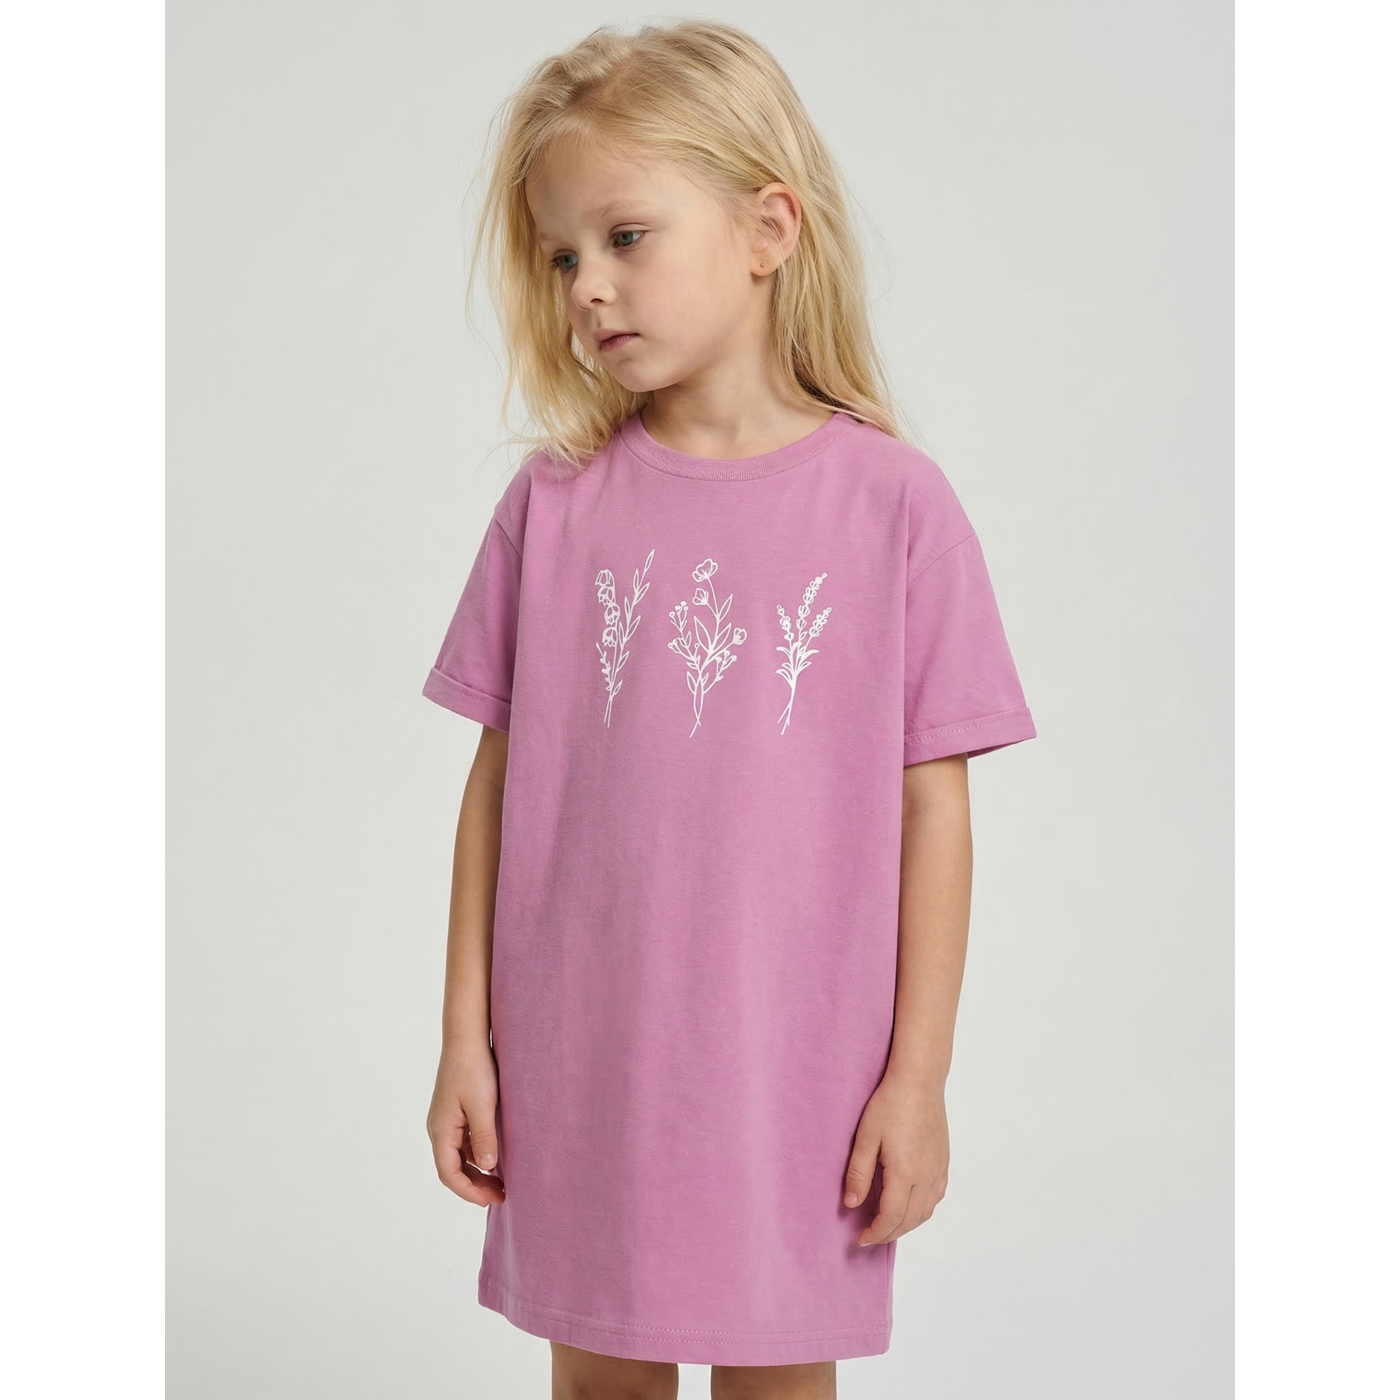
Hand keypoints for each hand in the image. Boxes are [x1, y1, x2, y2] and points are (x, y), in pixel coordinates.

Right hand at [426, 1040, 505, 1205]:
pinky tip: (495, 1158)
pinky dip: (477, 1156)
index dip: (469, 1191)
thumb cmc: (474, 1068)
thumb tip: (487, 1168)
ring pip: (458, 1157)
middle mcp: (439, 1128)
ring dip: (476, 1172)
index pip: (449, 1174)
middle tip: (501, 1195)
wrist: (467, 1037)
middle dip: (474, 1186)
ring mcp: (446, 1120)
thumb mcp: (482, 1105)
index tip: (491, 1200)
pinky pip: (462, 1143)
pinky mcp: (455, 1112)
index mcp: (441, 1130)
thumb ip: (484, 1138)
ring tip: (501, 1182)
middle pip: (452, 1169)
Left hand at [843, 1070, 948, 1245]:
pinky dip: (922, 1210)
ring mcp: (938, 1170)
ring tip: (887, 1224)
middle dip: (889, 1233)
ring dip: (906, 1224)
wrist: (920, 1080)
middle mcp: (926, 1176)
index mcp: (905, 1173)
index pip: (891, 1218)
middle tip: (870, 1235)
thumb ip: (858, 1173)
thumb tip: (851, 1204)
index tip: (860, 1239)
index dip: (875, 1233)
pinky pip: (936, 1197)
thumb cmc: (890, 1103)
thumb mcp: (866, 1137)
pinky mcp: (943, 1162)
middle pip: (910, 1220)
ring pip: (926, 1212)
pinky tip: (909, 1205)